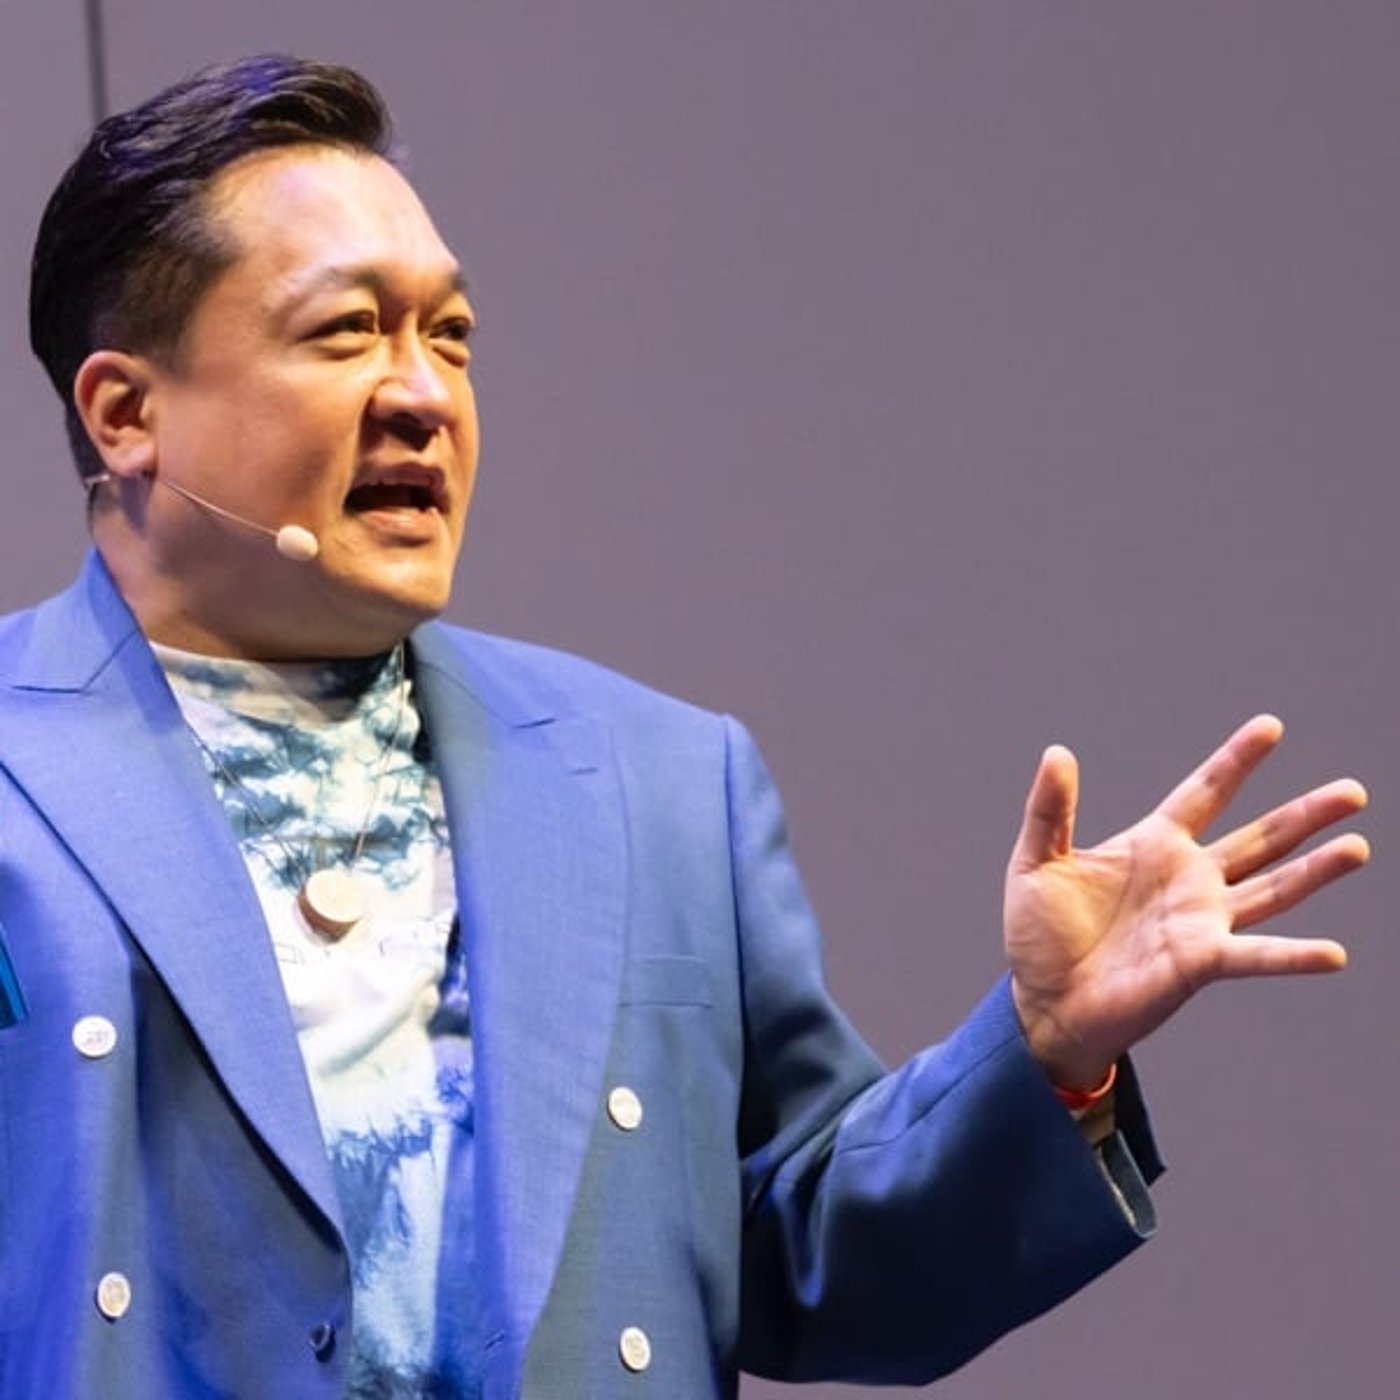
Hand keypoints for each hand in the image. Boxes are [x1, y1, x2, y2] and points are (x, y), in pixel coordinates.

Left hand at [1004, 715, 1368, 1087]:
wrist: (1042, 1003)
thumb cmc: (1039, 935)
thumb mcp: (1036, 861)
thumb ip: (1050, 809)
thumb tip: (1057, 752)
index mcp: (1152, 846)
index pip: (1204, 792)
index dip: (1236, 760)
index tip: (1271, 727)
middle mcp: (1188, 879)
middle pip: (1259, 838)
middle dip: (1304, 814)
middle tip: (1353, 791)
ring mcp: (1200, 921)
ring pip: (1272, 888)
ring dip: (1315, 870)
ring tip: (1357, 847)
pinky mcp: (1200, 963)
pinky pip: (1255, 955)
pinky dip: (1293, 956)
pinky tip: (1332, 953)